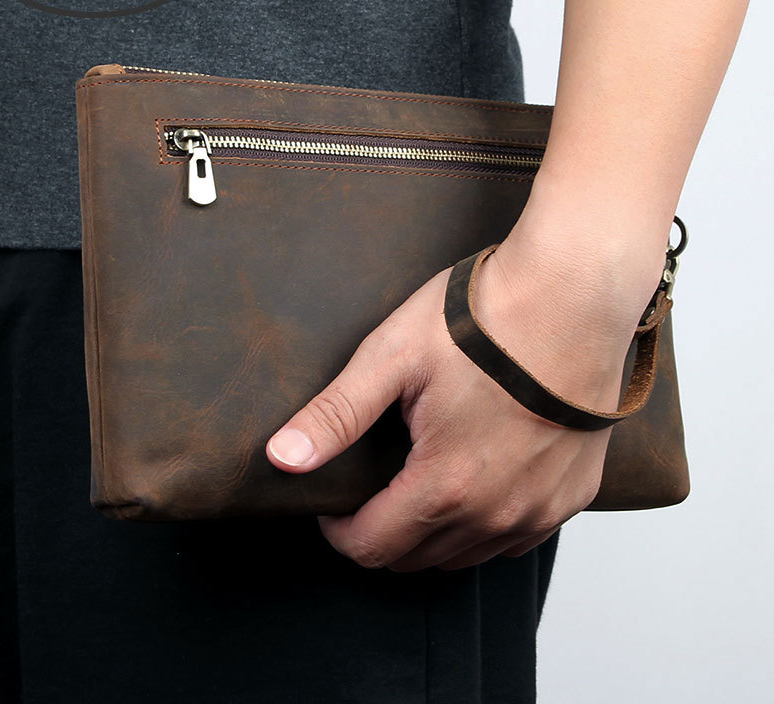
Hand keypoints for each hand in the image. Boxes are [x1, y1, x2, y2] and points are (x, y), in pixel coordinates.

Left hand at [265, 205, 665, 571]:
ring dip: (430, 534)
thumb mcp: (393, 359)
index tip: (333, 503)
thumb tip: (281, 459)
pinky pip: (516, 538)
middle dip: (381, 532)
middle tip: (372, 488)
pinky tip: (474, 483)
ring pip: (466, 556)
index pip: (372, 547)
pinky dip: (483, 526)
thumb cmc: (483, 319)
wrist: (574, 294)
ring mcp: (542, 508)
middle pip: (417, 559)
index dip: (340, 530)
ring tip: (418, 481)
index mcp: (446, 485)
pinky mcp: (574, 494)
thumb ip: (335, 416)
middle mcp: (498, 514)